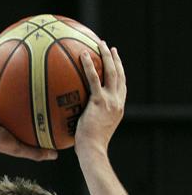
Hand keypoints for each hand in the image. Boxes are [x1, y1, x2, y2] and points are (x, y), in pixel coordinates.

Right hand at [0, 63, 56, 161]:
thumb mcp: (19, 147)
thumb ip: (36, 152)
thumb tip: (56, 155)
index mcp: (9, 116)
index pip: (26, 103)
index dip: (37, 93)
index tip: (51, 84)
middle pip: (14, 87)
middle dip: (24, 75)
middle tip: (37, 62)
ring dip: (4, 67)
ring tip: (14, 52)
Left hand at [75, 41, 125, 155]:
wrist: (93, 150)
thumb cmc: (89, 147)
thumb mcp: (91, 130)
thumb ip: (88, 119)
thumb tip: (73, 117)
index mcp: (118, 108)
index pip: (121, 86)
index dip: (119, 72)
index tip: (115, 62)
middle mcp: (117, 102)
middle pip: (119, 75)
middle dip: (115, 60)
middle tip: (109, 48)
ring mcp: (111, 100)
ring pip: (112, 72)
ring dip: (106, 56)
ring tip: (100, 44)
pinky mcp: (100, 101)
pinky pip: (94, 79)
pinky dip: (90, 65)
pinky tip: (83, 55)